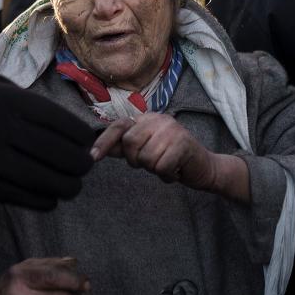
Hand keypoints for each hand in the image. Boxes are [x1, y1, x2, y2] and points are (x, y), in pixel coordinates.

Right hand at [0, 71, 93, 208]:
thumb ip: (24, 98)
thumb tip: (59, 119)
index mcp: (14, 102)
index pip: (64, 124)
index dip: (83, 137)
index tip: (88, 142)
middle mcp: (8, 130)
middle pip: (62, 155)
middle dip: (81, 165)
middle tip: (84, 167)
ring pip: (48, 181)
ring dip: (67, 186)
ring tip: (71, 185)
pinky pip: (23, 197)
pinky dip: (44, 201)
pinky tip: (50, 198)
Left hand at [91, 113, 249, 200]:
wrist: (203, 168)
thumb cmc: (171, 159)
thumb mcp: (145, 151)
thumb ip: (124, 148)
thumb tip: (96, 149)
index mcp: (147, 119)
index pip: (119, 126)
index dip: (104, 141)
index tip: (91, 157)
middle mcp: (158, 119)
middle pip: (130, 143)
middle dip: (137, 160)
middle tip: (152, 163)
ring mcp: (172, 129)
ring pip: (146, 158)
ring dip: (155, 169)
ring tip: (167, 165)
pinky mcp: (183, 143)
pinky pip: (161, 167)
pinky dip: (167, 175)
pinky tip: (176, 170)